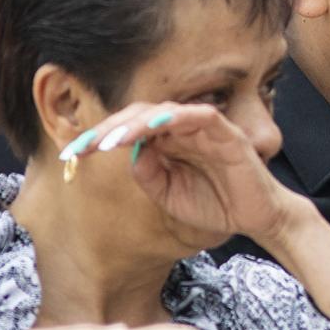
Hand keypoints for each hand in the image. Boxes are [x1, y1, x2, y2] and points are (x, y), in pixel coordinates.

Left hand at [68, 101, 293, 247]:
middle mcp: (181, 130)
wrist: (257, 219)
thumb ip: (149, 174)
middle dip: (107, 128)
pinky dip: (175, 117)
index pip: (127, 130)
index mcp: (166, 143)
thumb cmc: (215, 205)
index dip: (98, 138)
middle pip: (138, 115)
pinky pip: (198, 115)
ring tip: (109, 141)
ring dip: (134, 123)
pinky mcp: (225, 132)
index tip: (71, 153)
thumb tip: (130, 152)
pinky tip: (153, 126)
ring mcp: (203, 128)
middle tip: (83, 145)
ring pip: (162, 111)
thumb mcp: (169, 195)